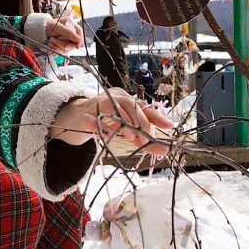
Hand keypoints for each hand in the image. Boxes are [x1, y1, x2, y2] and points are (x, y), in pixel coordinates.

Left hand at [46, 16, 82, 52]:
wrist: (39, 31)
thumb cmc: (47, 26)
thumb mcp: (58, 28)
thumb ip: (69, 33)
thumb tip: (78, 39)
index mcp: (70, 23)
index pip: (79, 32)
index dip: (79, 40)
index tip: (76, 46)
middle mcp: (69, 31)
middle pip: (74, 42)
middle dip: (65, 44)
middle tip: (55, 41)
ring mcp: (66, 38)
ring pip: (68, 47)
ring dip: (58, 46)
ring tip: (51, 41)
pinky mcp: (63, 44)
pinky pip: (62, 50)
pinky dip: (56, 48)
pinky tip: (52, 44)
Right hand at [51, 88, 173, 156]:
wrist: (79, 118)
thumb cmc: (108, 122)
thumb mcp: (128, 130)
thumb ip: (145, 139)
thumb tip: (165, 150)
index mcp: (126, 99)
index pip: (143, 106)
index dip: (156, 116)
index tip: (169, 125)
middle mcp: (114, 98)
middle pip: (130, 105)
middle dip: (140, 122)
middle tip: (145, 139)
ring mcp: (98, 104)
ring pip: (113, 108)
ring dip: (124, 122)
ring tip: (131, 137)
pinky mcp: (85, 115)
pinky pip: (92, 119)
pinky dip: (99, 125)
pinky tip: (105, 134)